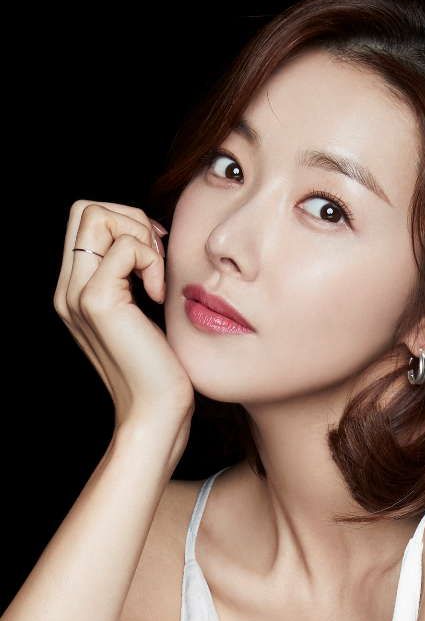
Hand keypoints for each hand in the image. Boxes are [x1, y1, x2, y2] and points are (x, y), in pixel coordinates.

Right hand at [54, 201, 194, 429]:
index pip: (86, 219)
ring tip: (156, 277)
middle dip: (130, 219)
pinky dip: (151, 259)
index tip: (157, 254)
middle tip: (157, 258)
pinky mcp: (98, 302)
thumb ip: (136, 275)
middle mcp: (68, 289)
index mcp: (76, 290)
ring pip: (97, 215)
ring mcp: (77, 294)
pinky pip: (125, 246)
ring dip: (140, 235)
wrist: (156, 411)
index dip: (126, 222)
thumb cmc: (161, 366)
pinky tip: (158, 293)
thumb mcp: (146, 310)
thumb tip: (153, 234)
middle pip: (84, 208)